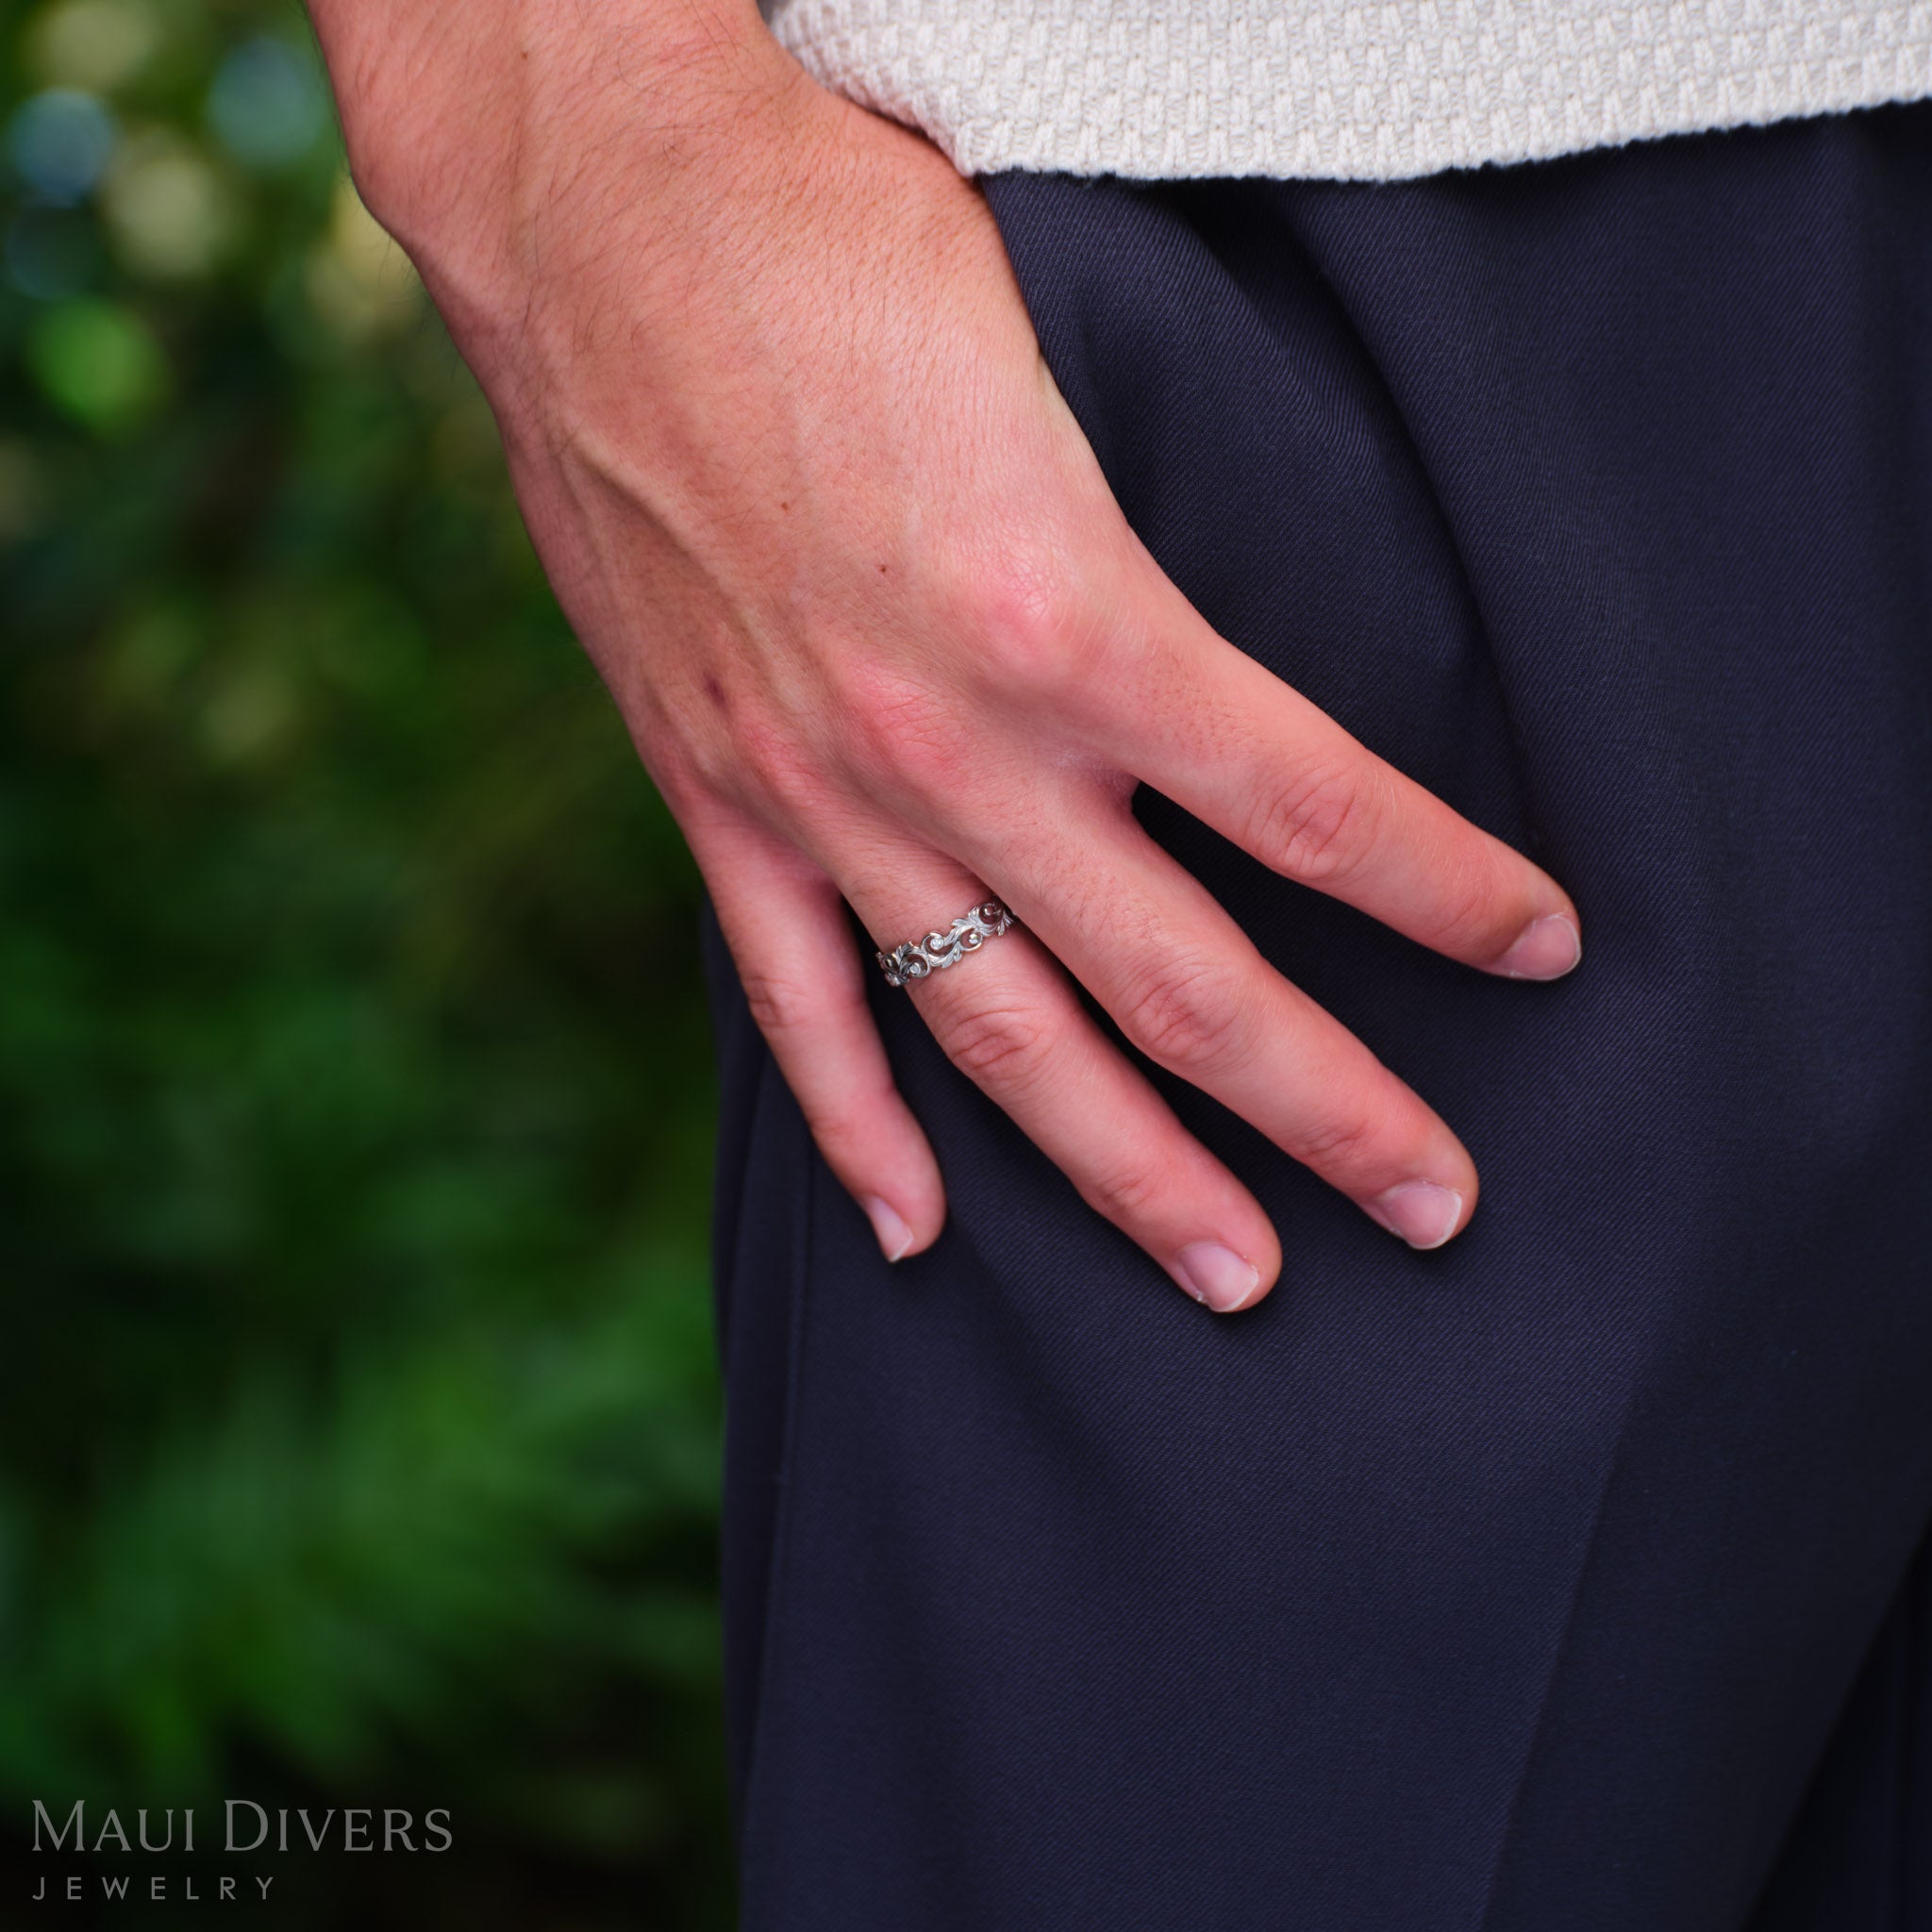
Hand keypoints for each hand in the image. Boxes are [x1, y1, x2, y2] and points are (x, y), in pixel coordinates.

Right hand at [311, 0, 1580, 1311]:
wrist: (595, 214)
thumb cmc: (839, 245)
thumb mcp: (1062, 365)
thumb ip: (1140, 555)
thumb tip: (1231, 673)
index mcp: (1067, 618)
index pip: (1311, 804)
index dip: (1444, 892)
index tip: (1538, 948)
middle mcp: (952, 746)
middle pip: (1183, 980)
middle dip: (1327, 1109)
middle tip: (1434, 1206)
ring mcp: (825, 796)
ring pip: (1004, 1038)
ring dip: (1130, 1173)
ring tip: (1236, 1274)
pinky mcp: (716, 799)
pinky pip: (800, 1005)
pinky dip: (859, 1129)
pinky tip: (920, 1229)